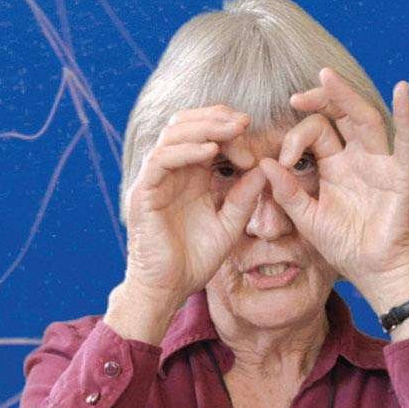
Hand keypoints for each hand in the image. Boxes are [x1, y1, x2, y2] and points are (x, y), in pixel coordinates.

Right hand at [122, 104, 267, 308]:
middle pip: (187, 125)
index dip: (228, 131)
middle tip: (245, 122)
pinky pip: (161, 160)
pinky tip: (211, 151)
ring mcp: (154, 180)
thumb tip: (264, 168)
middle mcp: (170, 172)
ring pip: (173, 135)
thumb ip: (244, 199)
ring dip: (204, 127)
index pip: (204, 136)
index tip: (254, 144)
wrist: (168, 289)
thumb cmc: (195, 261)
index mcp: (189, 176)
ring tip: (232, 129)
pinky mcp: (143, 193)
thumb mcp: (229, 226)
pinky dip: (186, 150)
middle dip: (216, 118)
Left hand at [257, 68, 408, 312]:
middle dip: (320, 99)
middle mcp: (359, 157)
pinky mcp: (402, 175)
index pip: (317, 132)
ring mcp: (382, 163)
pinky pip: (408, 142)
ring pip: (366, 120)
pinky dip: (408, 116)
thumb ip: (287, 192)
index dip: (296, 137)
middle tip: (296, 96)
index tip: (284, 158)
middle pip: (342, 115)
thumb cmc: (343, 246)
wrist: (373, 272)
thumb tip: (264, 163)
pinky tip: (402, 91)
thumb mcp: (307, 218)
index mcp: (336, 164)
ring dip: (348, 97)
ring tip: (327, 77)